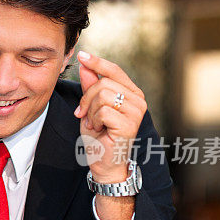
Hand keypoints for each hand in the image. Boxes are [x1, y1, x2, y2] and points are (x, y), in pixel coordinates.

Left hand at [74, 51, 146, 182]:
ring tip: (94, 124)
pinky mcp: (130, 123)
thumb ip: (90, 87)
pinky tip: (99, 130)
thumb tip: (85, 66)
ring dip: (90, 111)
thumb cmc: (99, 137)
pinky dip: (94, 120)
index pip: (114, 70)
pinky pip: (102, 111)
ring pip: (102, 95)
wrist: (104, 163)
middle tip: (83, 114)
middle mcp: (138, 99)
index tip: (81, 55)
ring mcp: (136, 111)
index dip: (97, 62)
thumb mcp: (91, 108)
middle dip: (86, 98)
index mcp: (131, 93)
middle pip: (103, 82)